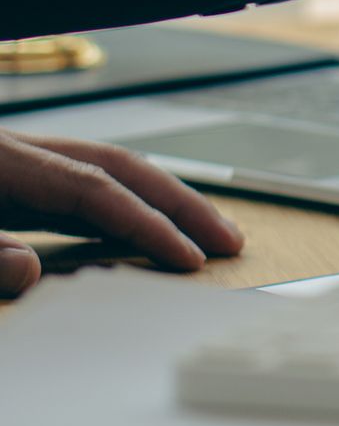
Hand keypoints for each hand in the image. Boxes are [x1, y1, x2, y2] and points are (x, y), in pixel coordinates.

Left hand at [0, 129, 244, 296]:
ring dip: (160, 202)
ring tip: (205, 234)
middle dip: (180, 202)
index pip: (96, 187)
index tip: (190, 257)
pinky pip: (84, 190)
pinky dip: (125, 210)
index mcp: (3, 161)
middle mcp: (21, 152)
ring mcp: (20, 163)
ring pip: (108, 172)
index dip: (148, 222)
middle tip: (229, 238)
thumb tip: (29, 273)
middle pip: (119, 167)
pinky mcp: (14, 182)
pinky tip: (145, 235)